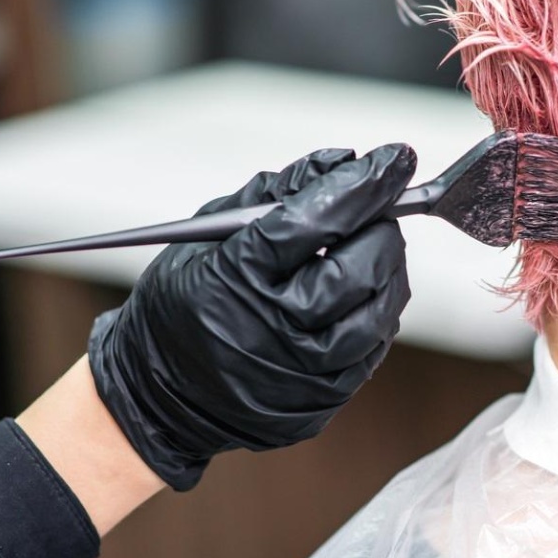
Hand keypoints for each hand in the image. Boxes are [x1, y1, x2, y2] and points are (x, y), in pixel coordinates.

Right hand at [88, 144, 416, 489]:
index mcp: (235, 275)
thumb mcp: (209, 234)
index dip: (362, 185)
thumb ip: (276, 191)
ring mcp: (301, 371)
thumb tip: (344, 160)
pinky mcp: (324, 398)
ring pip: (379, 309)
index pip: (314, 220)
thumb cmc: (188, 299)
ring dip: (387, 268)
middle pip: (357, 267)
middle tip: (379, 210)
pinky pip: (374, 346)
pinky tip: (360, 293)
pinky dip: (377, 310)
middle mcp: (272, 327)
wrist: (163, 395)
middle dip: (380, 227)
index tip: (394, 159)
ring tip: (370, 249)